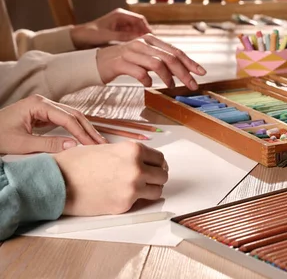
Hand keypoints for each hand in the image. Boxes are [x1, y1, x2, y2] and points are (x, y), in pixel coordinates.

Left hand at [0, 95, 105, 154]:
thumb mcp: (22, 143)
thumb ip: (48, 144)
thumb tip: (73, 145)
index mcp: (38, 104)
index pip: (67, 118)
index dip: (82, 133)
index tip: (93, 145)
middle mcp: (43, 102)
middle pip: (73, 114)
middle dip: (88, 129)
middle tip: (102, 143)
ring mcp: (44, 107)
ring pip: (71, 116)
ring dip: (84, 129)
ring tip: (97, 141)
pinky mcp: (43, 115)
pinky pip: (64, 120)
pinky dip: (76, 129)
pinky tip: (83, 137)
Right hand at [53, 141, 168, 215]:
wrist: (57, 181)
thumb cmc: (77, 163)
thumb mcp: (107, 148)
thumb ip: (128, 154)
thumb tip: (143, 161)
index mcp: (133, 150)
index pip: (160, 158)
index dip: (157, 164)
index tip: (154, 167)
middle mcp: (137, 168)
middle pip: (162, 175)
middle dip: (156, 177)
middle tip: (148, 179)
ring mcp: (132, 188)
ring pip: (157, 191)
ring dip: (150, 190)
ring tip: (138, 189)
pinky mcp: (124, 205)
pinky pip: (139, 203)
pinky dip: (134, 201)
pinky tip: (121, 195)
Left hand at [70, 8, 151, 48]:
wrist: (78, 38)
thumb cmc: (90, 34)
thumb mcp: (108, 36)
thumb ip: (124, 37)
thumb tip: (140, 40)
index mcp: (120, 15)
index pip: (140, 20)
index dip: (147, 29)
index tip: (152, 38)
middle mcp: (121, 19)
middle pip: (139, 25)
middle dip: (145, 34)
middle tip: (150, 44)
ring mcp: (119, 25)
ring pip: (135, 31)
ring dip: (140, 38)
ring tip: (143, 47)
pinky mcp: (117, 32)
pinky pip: (130, 36)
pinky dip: (134, 41)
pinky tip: (135, 49)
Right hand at [96, 33, 205, 89]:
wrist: (97, 62)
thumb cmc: (125, 61)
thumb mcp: (145, 58)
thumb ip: (161, 60)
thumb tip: (182, 70)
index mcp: (150, 40)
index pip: (175, 51)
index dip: (190, 62)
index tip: (201, 73)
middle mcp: (142, 43)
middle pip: (169, 58)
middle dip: (184, 73)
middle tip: (192, 85)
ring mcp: (131, 52)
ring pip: (156, 64)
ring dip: (167, 78)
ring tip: (171, 86)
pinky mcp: (120, 63)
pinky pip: (139, 72)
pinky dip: (147, 80)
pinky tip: (148, 85)